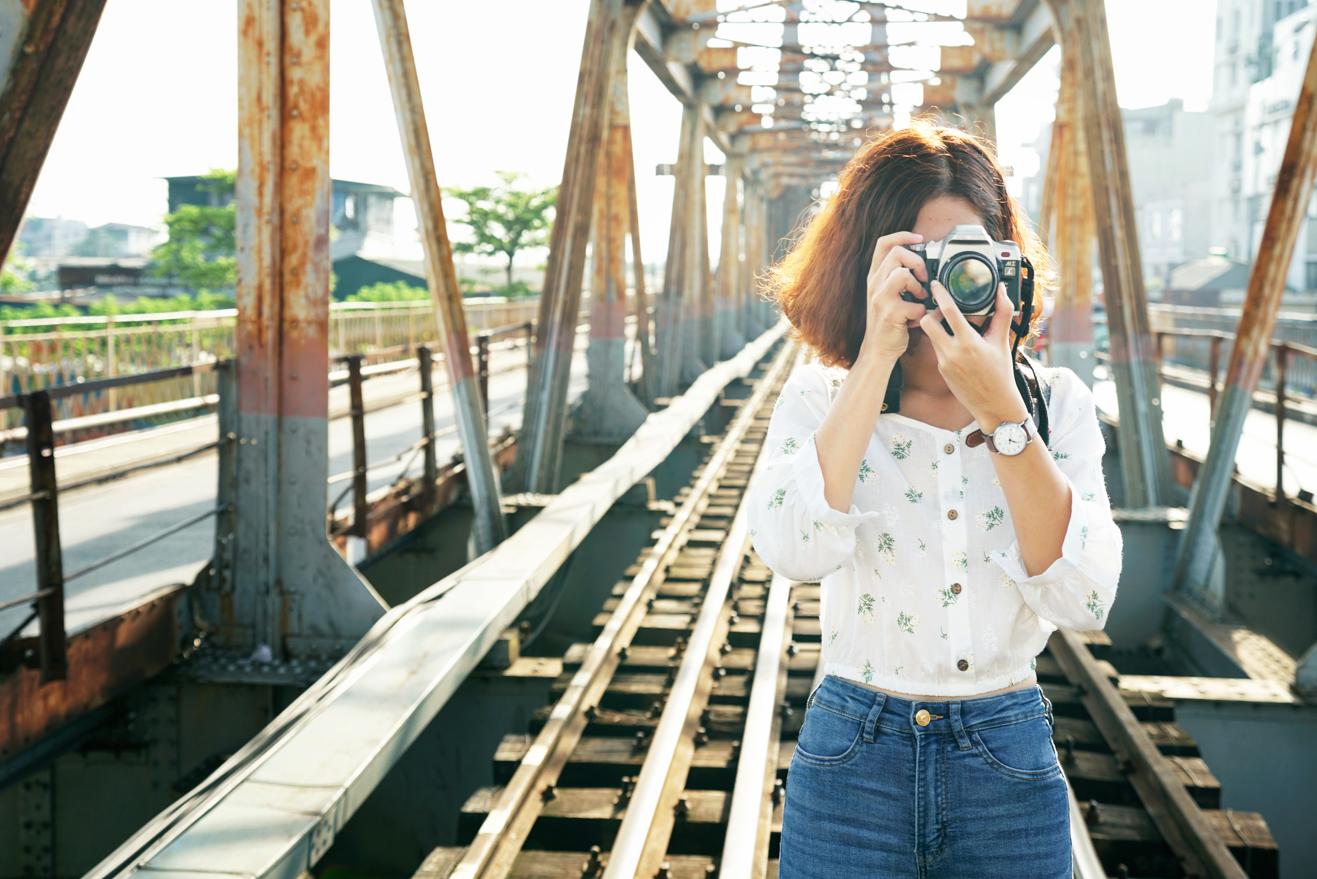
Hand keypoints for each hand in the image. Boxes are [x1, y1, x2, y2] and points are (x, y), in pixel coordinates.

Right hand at [855, 232, 935, 368]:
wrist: (878, 350)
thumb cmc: (888, 322)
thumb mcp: (887, 295)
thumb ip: (899, 279)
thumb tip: (924, 266)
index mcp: (875, 277)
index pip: (884, 243)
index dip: (902, 235)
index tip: (919, 238)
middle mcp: (874, 284)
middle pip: (897, 253)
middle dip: (917, 262)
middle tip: (923, 277)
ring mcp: (880, 298)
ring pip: (903, 274)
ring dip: (918, 286)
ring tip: (918, 299)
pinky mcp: (890, 314)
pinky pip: (915, 304)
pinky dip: (921, 312)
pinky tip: (916, 319)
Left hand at [918, 281, 1027, 430]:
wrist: (994, 404)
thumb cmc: (1000, 372)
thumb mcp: (1002, 341)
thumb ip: (1002, 313)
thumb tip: (1002, 291)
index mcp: (969, 342)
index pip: (948, 311)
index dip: (940, 294)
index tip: (935, 284)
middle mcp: (953, 352)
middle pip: (927, 323)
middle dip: (931, 312)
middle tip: (942, 309)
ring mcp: (944, 362)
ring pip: (930, 335)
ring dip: (937, 327)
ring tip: (950, 324)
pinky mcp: (941, 370)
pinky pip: (936, 349)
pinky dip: (942, 341)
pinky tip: (953, 341)